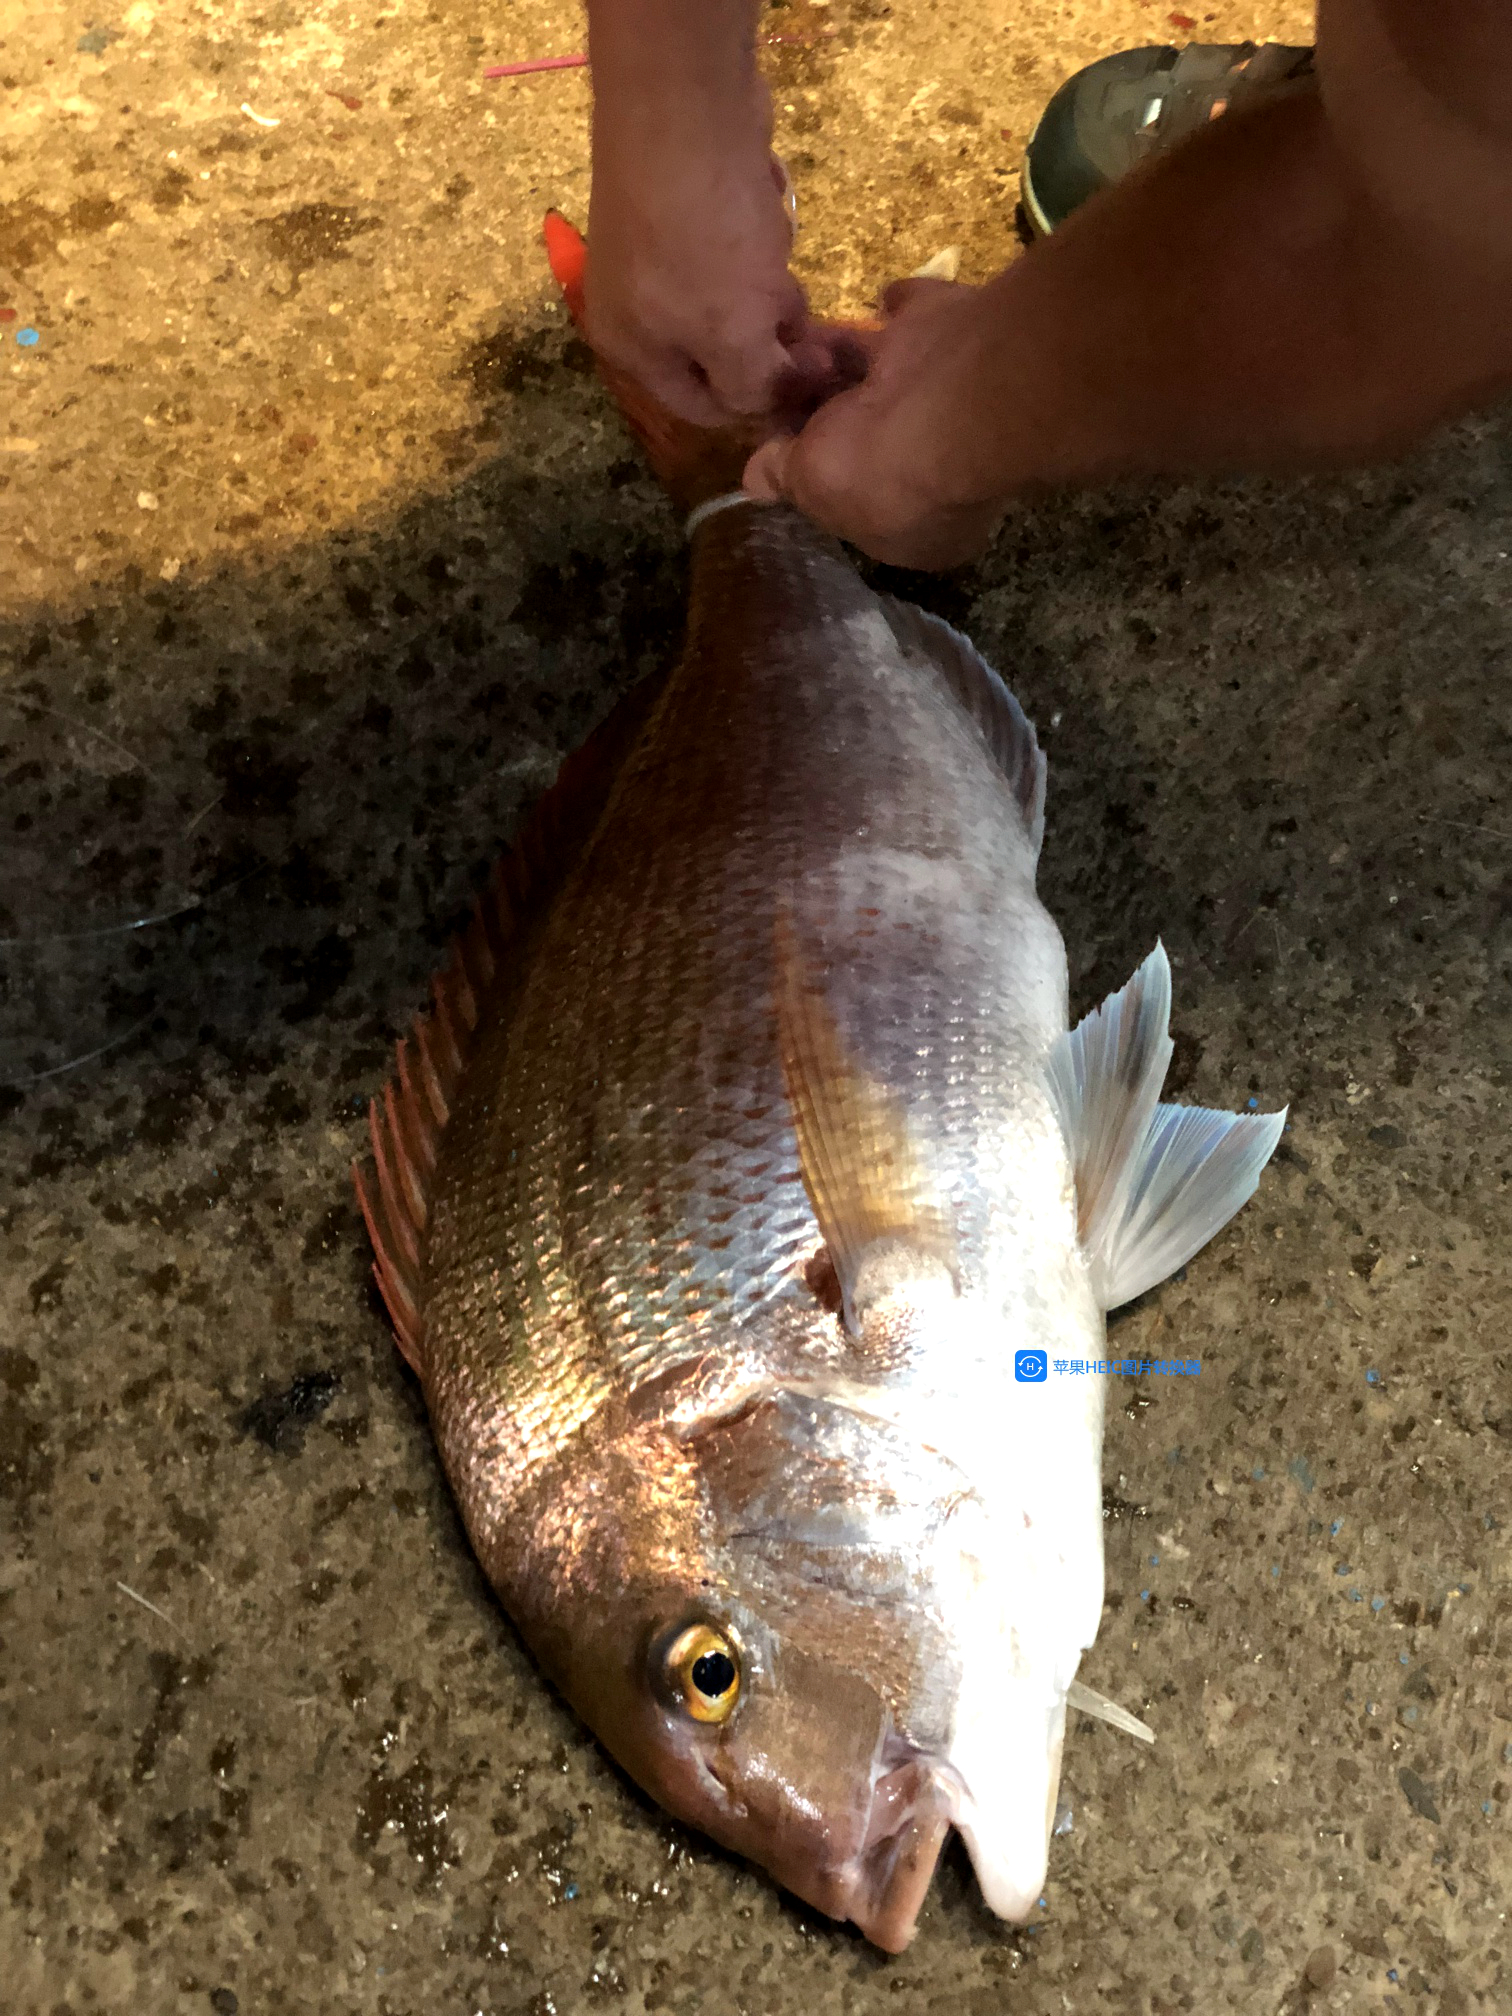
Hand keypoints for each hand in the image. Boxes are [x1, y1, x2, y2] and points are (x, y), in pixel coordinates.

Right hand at [587, 85, 823, 424]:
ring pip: (728, 304)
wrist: (684, 109)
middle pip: (715, 355)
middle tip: (816, 338)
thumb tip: (769, 402)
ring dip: (767, 303)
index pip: (698, 409)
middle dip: (767, 349)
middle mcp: (634, 308)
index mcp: (630, 350)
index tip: (808, 395)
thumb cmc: (702, 240)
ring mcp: (656, 253)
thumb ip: (751, 386)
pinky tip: (775, 240)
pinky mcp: (683, 207)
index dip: (755, 410)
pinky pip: (730, 254)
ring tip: (794, 285)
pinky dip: (757, 256)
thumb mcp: (731, 336)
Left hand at [743, 278, 1006, 568]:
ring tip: (795, 340)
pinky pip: (917, 325)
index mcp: (923, 533)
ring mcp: (957, 410)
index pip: (863, 511)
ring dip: (843, 362)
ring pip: (888, 383)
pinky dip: (894, 312)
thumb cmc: (880, 467)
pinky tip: (863, 303)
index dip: (818, 481)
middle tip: (777, 386)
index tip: (779, 449)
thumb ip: (784, 476)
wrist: (955, 393)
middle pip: (870, 442)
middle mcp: (946, 475)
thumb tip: (756, 483)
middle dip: (824, 413)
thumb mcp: (814, 487)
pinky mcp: (961, 345)